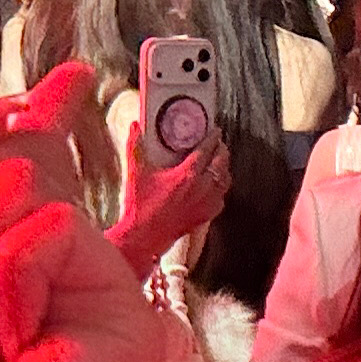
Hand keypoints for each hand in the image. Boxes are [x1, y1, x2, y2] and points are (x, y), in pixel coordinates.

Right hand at [109, 116, 230, 278]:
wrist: (145, 236)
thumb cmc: (140, 204)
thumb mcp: (136, 173)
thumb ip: (135, 146)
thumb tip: (134, 125)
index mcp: (187, 174)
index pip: (207, 150)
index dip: (213, 138)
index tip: (215, 130)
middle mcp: (201, 187)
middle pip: (221, 163)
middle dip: (221, 150)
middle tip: (218, 143)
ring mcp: (206, 203)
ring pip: (225, 181)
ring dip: (224, 168)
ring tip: (219, 161)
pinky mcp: (205, 216)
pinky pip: (221, 198)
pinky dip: (221, 189)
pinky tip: (215, 185)